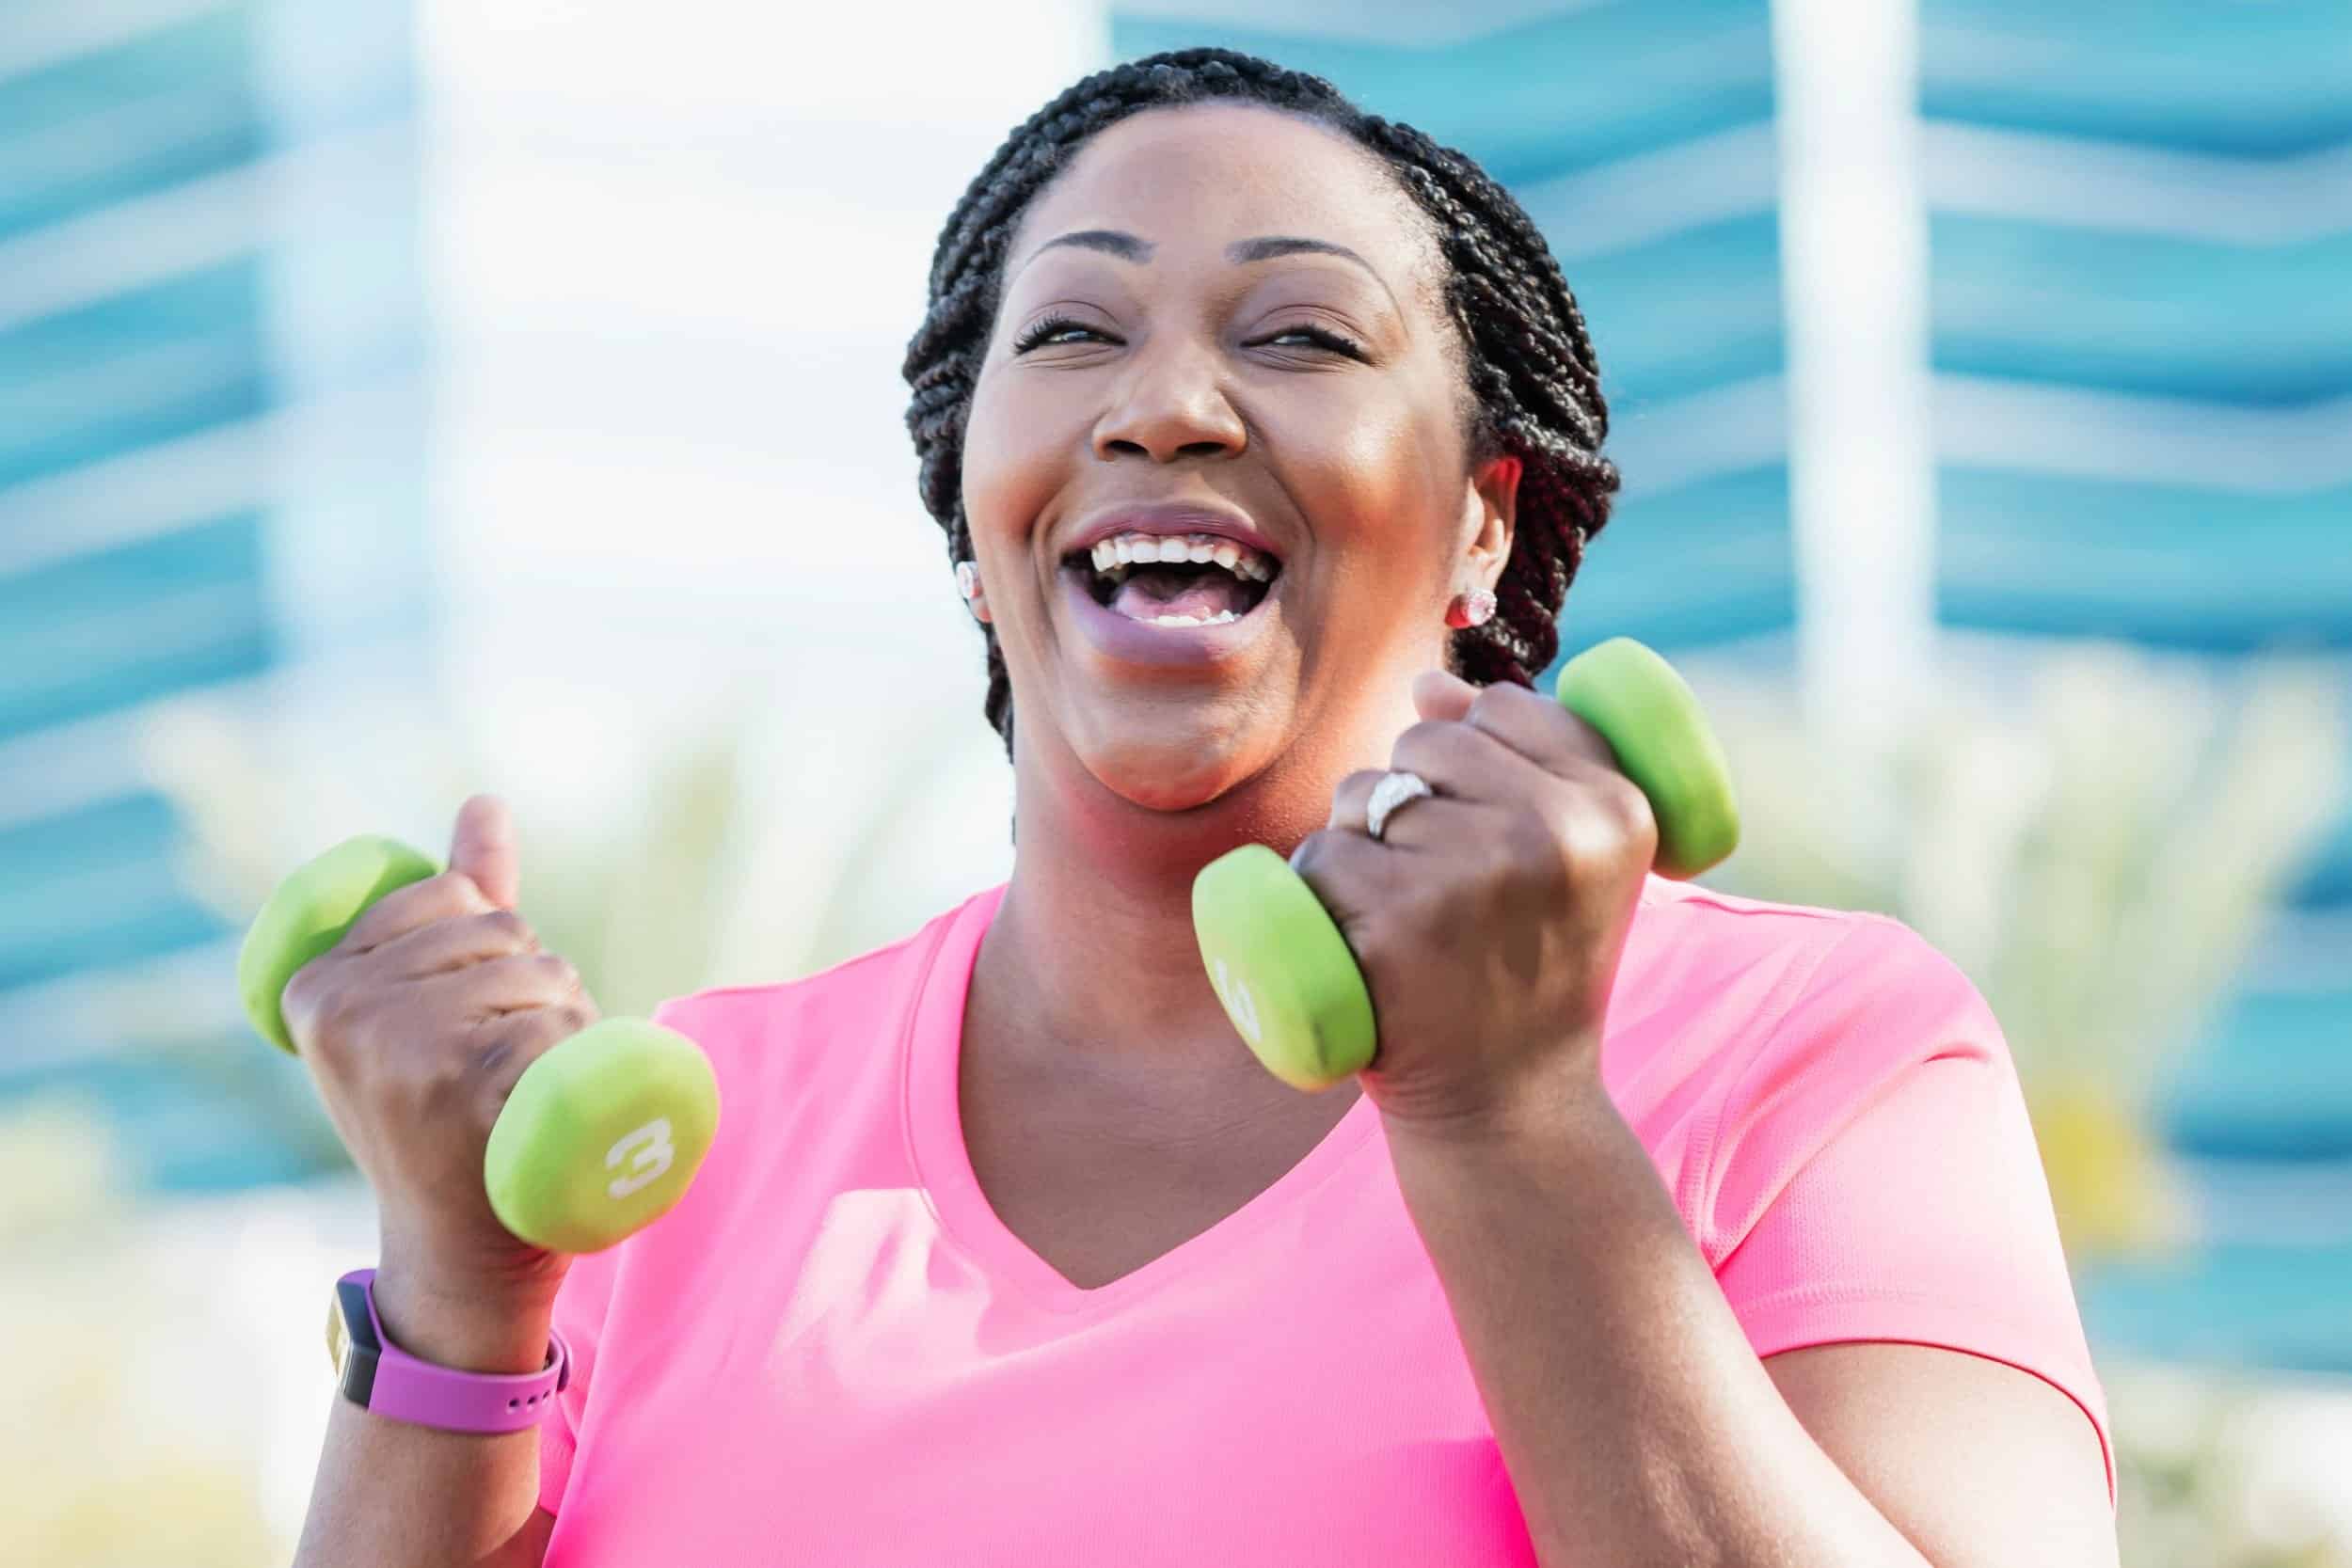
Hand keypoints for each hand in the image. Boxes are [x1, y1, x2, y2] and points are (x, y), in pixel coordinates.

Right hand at [280, 794, 595, 1306]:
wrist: (460, 1252)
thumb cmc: (450, 1116)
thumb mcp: (431, 1000)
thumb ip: (459, 897)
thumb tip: (484, 802)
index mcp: (318, 982)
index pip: (450, 894)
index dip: (491, 944)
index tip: (465, 1016)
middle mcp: (345, 1009)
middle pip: (504, 932)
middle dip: (537, 983)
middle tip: (508, 1065)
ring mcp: (398, 1046)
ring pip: (543, 974)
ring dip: (568, 1021)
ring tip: (529, 1090)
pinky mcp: (458, 1085)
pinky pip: (552, 1030)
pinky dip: (575, 1060)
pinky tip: (541, 1106)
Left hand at [1285, 670, 1656, 1139]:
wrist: (1512, 1111)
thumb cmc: (1532, 972)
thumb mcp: (1566, 865)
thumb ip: (1517, 761)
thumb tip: (1428, 686)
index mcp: (1615, 807)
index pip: (1505, 709)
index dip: (1474, 759)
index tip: (1489, 830)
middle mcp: (1554, 831)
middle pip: (1425, 745)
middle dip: (1410, 799)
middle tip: (1442, 891)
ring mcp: (1474, 874)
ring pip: (1364, 796)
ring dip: (1358, 844)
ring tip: (1405, 921)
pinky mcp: (1400, 920)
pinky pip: (1320, 858)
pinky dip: (1317, 894)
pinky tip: (1358, 944)